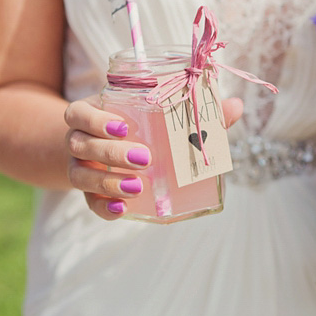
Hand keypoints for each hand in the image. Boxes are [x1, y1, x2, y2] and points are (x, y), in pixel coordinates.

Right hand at [64, 96, 242, 219]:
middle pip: (81, 145)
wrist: (103, 148)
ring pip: (81, 175)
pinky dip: (104, 207)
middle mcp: (79, 140)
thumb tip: (236, 106)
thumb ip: (194, 111)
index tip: (124, 127)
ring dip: (108, 182)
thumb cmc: (138, 125)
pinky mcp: (88, 192)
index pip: (79, 113)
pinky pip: (89, 202)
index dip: (96, 120)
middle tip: (144, 158)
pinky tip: (123, 209)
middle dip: (111, 153)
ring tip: (138, 186)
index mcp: (90, 114)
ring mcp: (80, 167)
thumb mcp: (156, 113)